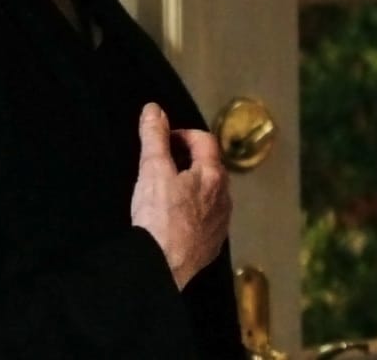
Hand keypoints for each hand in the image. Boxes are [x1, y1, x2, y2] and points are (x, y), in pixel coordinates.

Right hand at [130, 102, 231, 289]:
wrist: (162, 266)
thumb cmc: (159, 216)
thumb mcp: (152, 169)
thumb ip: (154, 136)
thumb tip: (154, 109)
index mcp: (213, 175)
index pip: (205, 141)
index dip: (183, 134)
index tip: (164, 140)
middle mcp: (224, 198)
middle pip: (210, 167)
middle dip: (188, 159)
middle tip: (163, 163)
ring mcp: (220, 224)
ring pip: (210, 195)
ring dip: (192, 186)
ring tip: (166, 191)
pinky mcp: (212, 246)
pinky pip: (206, 219)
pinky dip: (193, 211)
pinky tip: (174, 219)